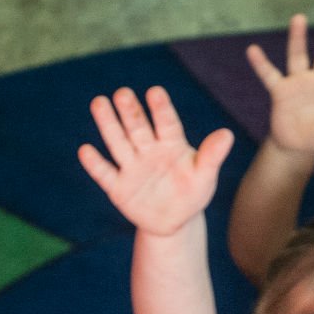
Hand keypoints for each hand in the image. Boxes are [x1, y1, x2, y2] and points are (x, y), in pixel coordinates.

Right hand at [78, 86, 233, 237]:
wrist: (173, 221)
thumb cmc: (192, 192)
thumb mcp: (205, 176)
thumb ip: (212, 156)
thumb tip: (227, 134)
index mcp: (171, 144)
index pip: (166, 123)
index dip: (160, 109)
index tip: (154, 92)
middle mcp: (148, 150)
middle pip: (137, 127)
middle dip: (130, 111)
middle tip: (123, 93)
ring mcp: (131, 167)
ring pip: (118, 142)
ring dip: (108, 124)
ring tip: (99, 102)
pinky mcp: (118, 187)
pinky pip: (105, 173)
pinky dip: (96, 163)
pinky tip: (85, 150)